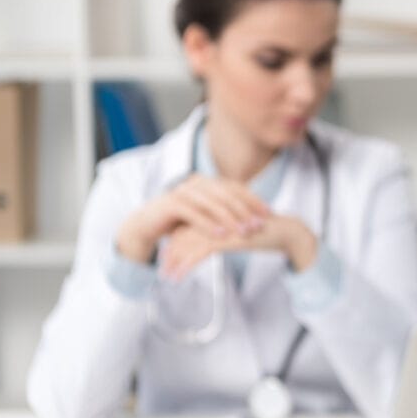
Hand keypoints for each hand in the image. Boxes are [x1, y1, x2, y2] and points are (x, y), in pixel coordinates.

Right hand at [116, 174, 270, 263]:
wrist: (146, 224)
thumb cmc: (180, 221)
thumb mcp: (205, 215)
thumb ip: (224, 212)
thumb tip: (253, 217)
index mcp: (208, 182)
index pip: (236, 188)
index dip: (254, 200)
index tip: (270, 214)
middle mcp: (197, 182)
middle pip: (227, 195)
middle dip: (246, 211)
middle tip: (260, 225)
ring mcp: (183, 191)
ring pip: (213, 204)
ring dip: (231, 219)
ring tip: (244, 232)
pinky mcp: (171, 203)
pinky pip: (194, 213)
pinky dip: (208, 224)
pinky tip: (221, 235)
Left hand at [159, 214, 318, 279]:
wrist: (284, 231)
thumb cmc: (262, 232)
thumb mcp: (236, 231)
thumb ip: (221, 233)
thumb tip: (206, 243)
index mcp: (213, 210)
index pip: (184, 225)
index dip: (173, 243)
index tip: (167, 260)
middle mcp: (212, 214)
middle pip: (180, 233)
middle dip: (170, 254)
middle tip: (163, 271)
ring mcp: (218, 224)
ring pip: (186, 243)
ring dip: (173, 261)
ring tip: (166, 276)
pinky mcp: (226, 236)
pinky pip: (198, 252)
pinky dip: (184, 265)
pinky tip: (178, 277)